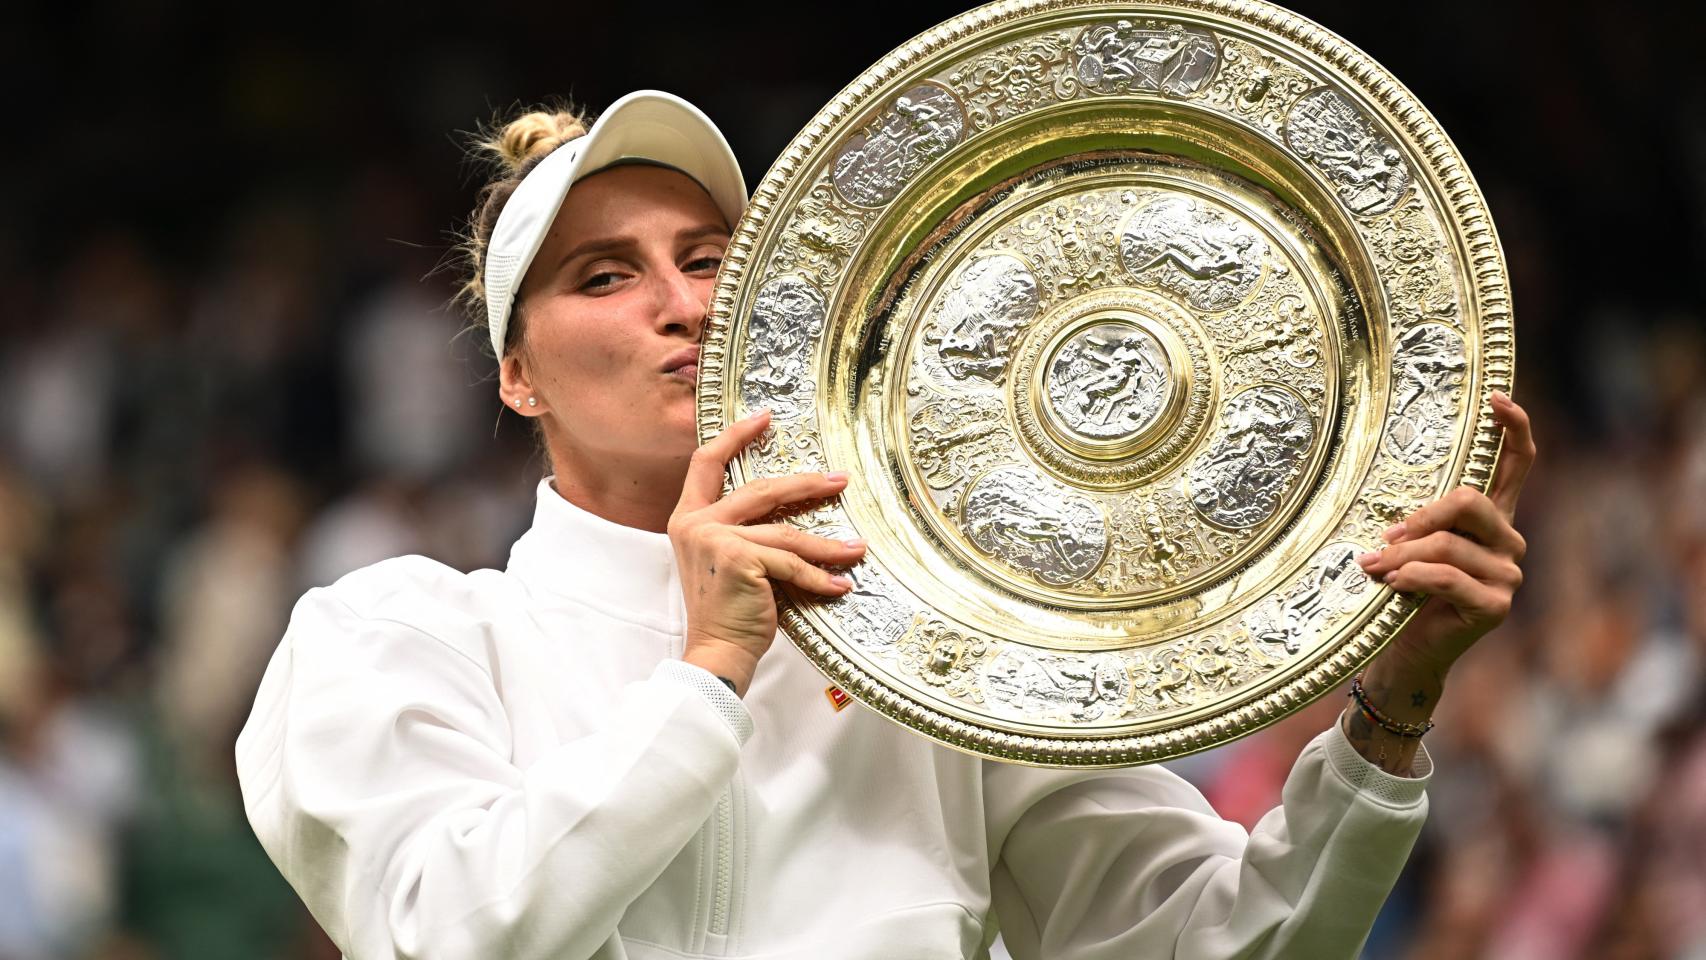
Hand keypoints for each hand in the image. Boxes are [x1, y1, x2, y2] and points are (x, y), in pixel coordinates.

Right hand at [669, 409, 866, 695]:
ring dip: (827, 543)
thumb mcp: (727, 563)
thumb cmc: (728, 614)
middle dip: (806, 484)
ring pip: (787, 531)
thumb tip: (792, 510)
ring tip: (856, 549)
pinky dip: (821, 576)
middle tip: (839, 480)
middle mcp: (697, 524)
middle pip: (761, 489)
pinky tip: (841, 584)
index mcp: (688, 519)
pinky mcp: (741, 559)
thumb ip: (744, 532)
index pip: (706, 463)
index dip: (736, 436)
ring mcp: (716, 539)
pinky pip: (792, 562)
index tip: (764, 417)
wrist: (716, 654)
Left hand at [1356, 391, 1535, 680]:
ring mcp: (1507, 574)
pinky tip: (1391, 585)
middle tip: (1384, 539)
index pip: (1517, 466)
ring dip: (1400, 557)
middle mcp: (1508, 542)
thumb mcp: (1410, 545)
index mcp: (1492, 520)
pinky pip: (1444, 577)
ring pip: (1447, 544)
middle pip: (1469, 501)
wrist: (1407, 652)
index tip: (1496, 400)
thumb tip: (1393, 513)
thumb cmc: (1404, 592)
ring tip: (1374, 568)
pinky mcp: (1496, 605)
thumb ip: (1417, 520)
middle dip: (1419, 518)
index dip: (1514, 430)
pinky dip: (1409, 578)